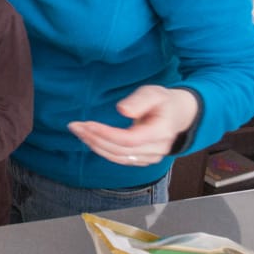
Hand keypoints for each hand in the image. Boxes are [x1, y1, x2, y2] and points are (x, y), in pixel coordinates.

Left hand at [68, 86, 197, 166]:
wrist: (178, 115)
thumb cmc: (164, 102)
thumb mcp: (154, 93)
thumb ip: (139, 100)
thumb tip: (123, 110)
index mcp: (161, 132)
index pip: (129, 140)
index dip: (106, 134)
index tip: (87, 124)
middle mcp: (156, 150)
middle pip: (120, 150)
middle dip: (95, 138)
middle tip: (75, 126)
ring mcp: (150, 157)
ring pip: (118, 157)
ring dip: (95, 145)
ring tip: (78, 131)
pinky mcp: (142, 160)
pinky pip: (119, 159)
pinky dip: (102, 150)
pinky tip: (90, 139)